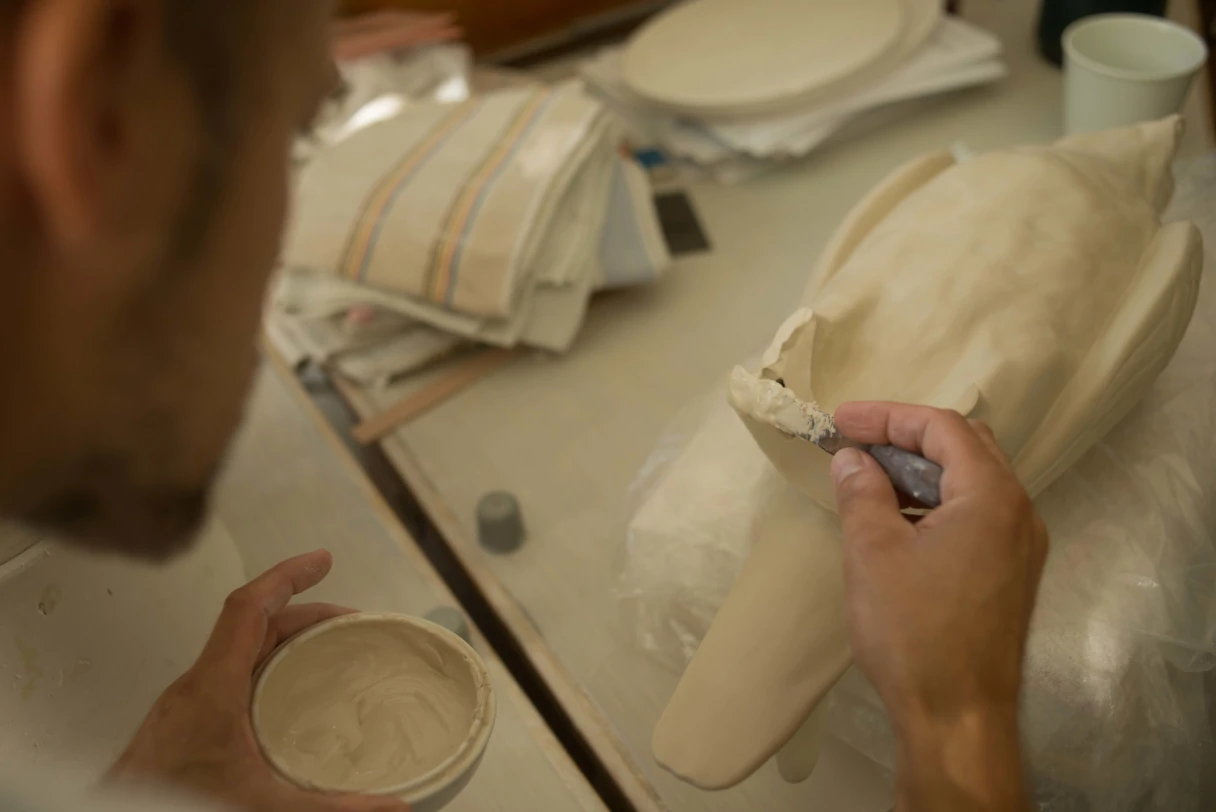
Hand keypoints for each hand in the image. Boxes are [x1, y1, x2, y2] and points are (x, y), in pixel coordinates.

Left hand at [108, 550, 408, 811]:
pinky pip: (228, 670)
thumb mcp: (264, 804)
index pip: (249, 609)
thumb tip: (392, 809)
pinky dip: (264, 661)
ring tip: (323, 646)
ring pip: (238, 647)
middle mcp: (197, 685)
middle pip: (252, 624)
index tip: (322, 561)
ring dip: (282, 635)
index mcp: (214, 688)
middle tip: (347, 619)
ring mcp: (188, 701)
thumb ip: (333, 806)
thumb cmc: (174, 804)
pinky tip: (283, 687)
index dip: (287, 576)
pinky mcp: (183, 720)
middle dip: (303, 610)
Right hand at [830, 403, 1046, 810]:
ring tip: (870, 477)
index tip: (841, 420)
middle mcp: (1020, 512)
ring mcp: (1021, 547)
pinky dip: (938, 501)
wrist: (959, 717)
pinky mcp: (1012, 575)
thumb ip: (863, 493)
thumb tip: (853, 459)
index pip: (943, 428)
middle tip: (856, 442)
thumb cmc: (914, 632)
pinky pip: (978, 514)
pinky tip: (899, 519)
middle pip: (967, 446)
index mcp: (992, 496)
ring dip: (923, 470)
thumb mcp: (873, 553)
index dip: (889, 416)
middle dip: (908, 436)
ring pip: (974, 481)